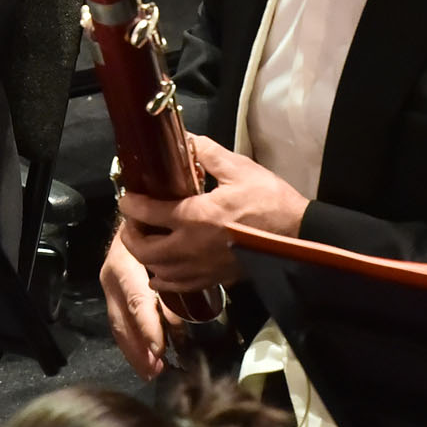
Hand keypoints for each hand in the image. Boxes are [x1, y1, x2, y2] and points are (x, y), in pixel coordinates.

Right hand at [100, 233, 168, 380]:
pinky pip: (119, 321)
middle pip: (121, 321)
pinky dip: (132, 342)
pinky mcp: (113, 291)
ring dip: (134, 351)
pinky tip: (145, 356)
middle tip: (155, 372)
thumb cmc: (156, 225)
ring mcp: (109, 286)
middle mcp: (112, 278)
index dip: (147, 329)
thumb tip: (178, 320)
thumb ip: (172, 279)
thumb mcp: (166, 246)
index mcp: (124, 266)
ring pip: (118, 325)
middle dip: (137, 350)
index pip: (136, 303)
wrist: (137, 208)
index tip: (159, 351)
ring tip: (151, 370)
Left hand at [116, 135, 309, 294]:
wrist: (300, 238)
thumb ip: (208, 154)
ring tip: (148, 242)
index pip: (147, 213)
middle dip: (131, 235)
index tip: (126, 197)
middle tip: (133, 222)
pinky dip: (164, 279)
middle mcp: (190, 248)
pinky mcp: (214, 280)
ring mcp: (201, 269)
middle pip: (143, 250)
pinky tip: (164, 268)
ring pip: (158, 272)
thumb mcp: (240, 170)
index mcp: (194, 217)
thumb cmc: (271, 202)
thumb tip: (186, 139)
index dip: (130, 204)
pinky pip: (178, 287)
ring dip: (145, 258)